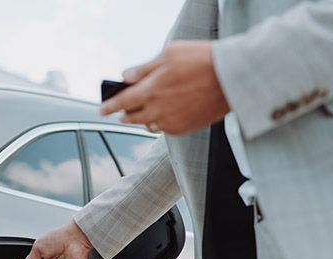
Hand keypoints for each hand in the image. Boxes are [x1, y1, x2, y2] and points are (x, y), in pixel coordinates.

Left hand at [99, 41, 229, 134]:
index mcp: (150, 90)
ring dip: (144, 119)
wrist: (230, 78)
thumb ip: (144, 69)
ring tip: (147, 110)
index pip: (121, 102)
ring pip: (149, 125)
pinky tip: (167, 114)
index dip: (109, 106)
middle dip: (125, 114)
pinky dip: (162, 122)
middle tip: (122, 111)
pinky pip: (166, 129)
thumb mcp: (168, 55)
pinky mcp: (185, 128)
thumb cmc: (202, 61)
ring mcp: (171, 122)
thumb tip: (126, 75)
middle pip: (132, 118)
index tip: (102, 109)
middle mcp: (158, 110)